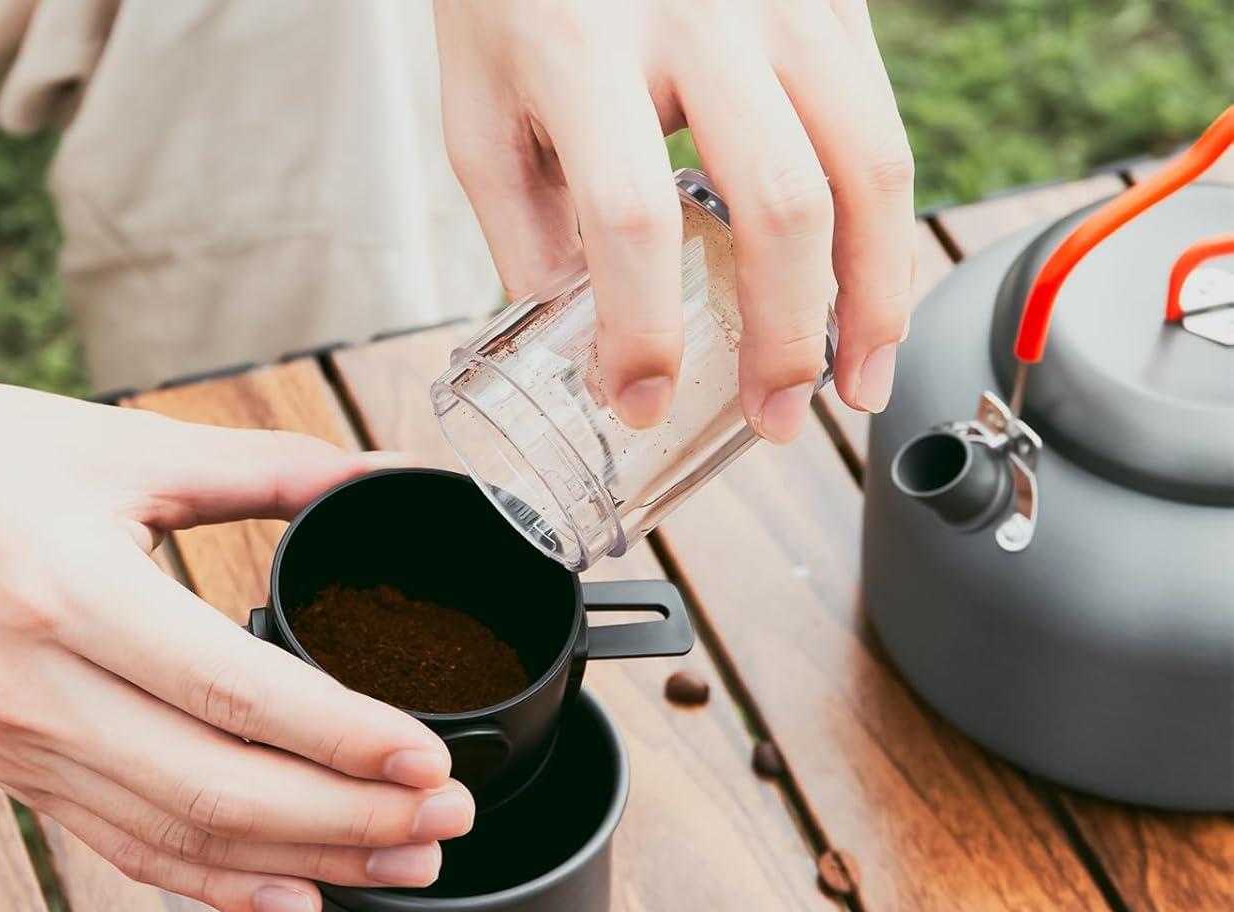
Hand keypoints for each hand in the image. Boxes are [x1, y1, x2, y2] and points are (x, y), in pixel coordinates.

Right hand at [0, 350, 473, 911]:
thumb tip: (377, 476)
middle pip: (221, 787)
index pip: (234, 692)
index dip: (342, 737)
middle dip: (351, 817)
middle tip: (446, 820)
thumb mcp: (117, 448)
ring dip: (307, 862)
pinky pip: (129, 850)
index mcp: (71, 593)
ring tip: (405, 863)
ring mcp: (24, 749)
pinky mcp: (20, 777)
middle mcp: (42, 690)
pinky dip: (217, 884)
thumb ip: (262, 469)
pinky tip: (297, 898)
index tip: (430, 759)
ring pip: (184, 836)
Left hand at [433, 0, 914, 438]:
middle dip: (786, 338)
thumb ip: (519, 219)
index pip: (628, 218)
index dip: (641, 331)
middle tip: (776, 419)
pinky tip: (868, 296)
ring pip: (868, 165)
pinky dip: (884, 232)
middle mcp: (701, 13)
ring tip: (859, 383)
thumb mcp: (481, 96)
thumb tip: (582, 336)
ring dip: (874, 297)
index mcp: (583, 43)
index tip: (640, 400)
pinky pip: (881, 127)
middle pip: (779, 204)